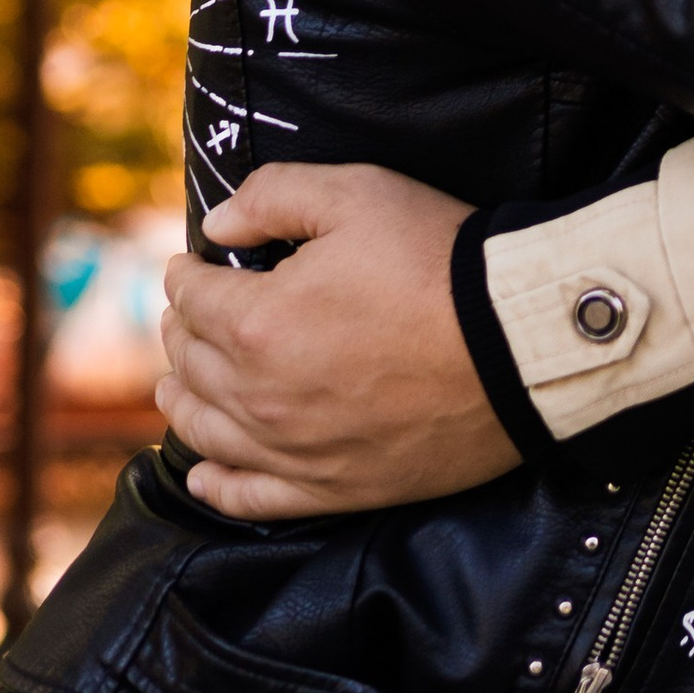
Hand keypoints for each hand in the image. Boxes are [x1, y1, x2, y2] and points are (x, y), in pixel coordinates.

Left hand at [159, 161, 516, 520]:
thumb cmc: (440, 261)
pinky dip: (216, 486)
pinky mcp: (332, 488)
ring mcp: (293, 450)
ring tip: (176, 385)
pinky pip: (251, 498)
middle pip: (190, 364)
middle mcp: (259, 396)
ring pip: (206, 432)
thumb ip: (274, 195)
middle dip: (180, 332)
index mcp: (257, 322)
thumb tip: (217, 224)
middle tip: (188, 315)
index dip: (185, 273)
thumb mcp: (359, 194)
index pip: (192, 297)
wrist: (518, 343)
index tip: (191, 264)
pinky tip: (202, 474)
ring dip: (182, 401)